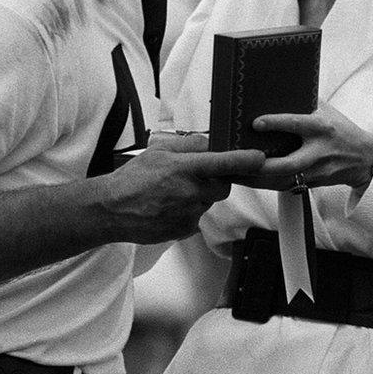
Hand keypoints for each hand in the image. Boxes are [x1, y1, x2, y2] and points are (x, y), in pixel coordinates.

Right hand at [106, 137, 263, 243]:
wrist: (112, 210)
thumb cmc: (133, 178)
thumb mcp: (159, 150)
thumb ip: (188, 145)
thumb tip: (210, 143)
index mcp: (185, 169)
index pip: (224, 163)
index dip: (246, 160)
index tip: (260, 158)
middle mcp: (191, 192)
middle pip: (223, 186)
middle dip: (217, 179)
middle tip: (197, 175)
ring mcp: (189, 214)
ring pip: (209, 201)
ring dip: (200, 195)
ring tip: (174, 191)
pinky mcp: (185, 230)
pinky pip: (197, 217)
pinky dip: (189, 210)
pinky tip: (169, 206)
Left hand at [239, 102, 372, 191]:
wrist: (364, 158)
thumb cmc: (341, 129)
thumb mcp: (326, 110)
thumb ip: (304, 102)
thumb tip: (274, 89)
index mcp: (322, 128)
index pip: (298, 124)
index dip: (276, 123)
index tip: (255, 123)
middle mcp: (319, 152)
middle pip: (289, 163)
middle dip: (261, 164)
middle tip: (237, 159)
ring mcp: (316, 171)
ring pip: (282, 180)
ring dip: (255, 179)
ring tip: (230, 173)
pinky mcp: (312, 183)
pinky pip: (284, 185)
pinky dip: (263, 183)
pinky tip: (244, 180)